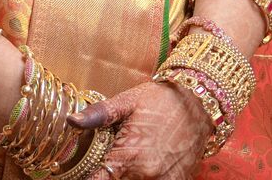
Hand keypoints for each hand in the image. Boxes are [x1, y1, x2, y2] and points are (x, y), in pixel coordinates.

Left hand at [70, 79, 207, 179]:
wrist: (200, 102)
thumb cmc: (161, 100)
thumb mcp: (127, 102)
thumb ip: (98, 115)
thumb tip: (71, 121)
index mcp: (129, 156)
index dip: (88, 178)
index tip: (82, 173)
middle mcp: (147, 174)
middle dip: (108, 174)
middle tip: (107, 161)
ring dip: (127, 176)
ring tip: (126, 161)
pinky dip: (145, 177)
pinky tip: (142, 166)